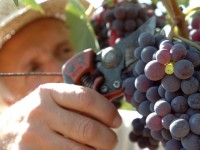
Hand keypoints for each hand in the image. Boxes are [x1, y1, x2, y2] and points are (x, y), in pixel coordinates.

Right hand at [0, 83, 121, 149]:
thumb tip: (107, 113)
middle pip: (87, 128)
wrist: (3, 132)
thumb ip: (74, 103)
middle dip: (107, 138)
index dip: (107, 111)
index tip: (116, 120)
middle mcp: (40, 112)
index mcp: (49, 93)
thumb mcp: (50, 101)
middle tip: (112, 141)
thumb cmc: (35, 115)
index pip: (86, 98)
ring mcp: (34, 136)